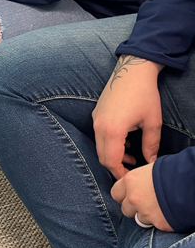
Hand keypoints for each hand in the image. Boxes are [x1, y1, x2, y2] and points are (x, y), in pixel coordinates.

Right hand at [92, 55, 163, 179]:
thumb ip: (151, 145)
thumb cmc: (144, 94)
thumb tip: (151, 161)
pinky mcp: (96, 114)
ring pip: (99, 147)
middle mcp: (99, 126)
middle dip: (116, 167)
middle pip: (102, 157)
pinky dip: (109, 144)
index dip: (120, 173)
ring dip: (113, 155)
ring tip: (132, 157)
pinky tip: (125, 141)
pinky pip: (99, 136)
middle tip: (132, 170)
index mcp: (112, 131)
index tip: (131, 177)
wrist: (132, 69)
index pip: (111, 161)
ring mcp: (96, 120)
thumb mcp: (152, 121)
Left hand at [111, 164, 173, 230]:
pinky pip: (155, 225)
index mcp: (130, 181)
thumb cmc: (174, 171)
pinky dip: (160, 221)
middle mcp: (133, 198)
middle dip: (134, 208)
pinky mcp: (158, 224)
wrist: (191, 183)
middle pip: (125, 209)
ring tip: (160, 207)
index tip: (130, 195)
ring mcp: (145, 213)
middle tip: (146, 202)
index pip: (115, 193)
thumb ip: (139, 179)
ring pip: (139, 219)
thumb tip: (138, 184)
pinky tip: (168, 212)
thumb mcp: (152, 169)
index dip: (123, 195)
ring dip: (147, 216)